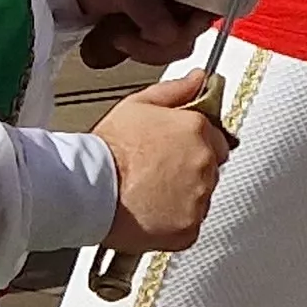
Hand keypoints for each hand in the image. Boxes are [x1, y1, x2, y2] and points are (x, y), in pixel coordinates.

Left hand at [66, 0, 212, 66]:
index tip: (179, 27)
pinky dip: (140, 51)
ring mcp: (174, 11)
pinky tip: (120, 38)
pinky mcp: (158, 30)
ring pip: (180, 44)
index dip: (202, 16)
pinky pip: (162, 52)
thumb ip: (151, 11)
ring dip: (148, 48)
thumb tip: (170, 36)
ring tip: (120, 34)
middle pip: (199, 27)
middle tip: (134, 34)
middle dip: (164, 39)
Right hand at [94, 72, 228, 253]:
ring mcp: (198, 198)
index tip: (176, 153)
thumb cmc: (108, 149)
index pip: (217, 140)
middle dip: (190, 172)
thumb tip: (197, 78)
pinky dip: (175, 224)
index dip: (195, 147)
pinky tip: (152, 213)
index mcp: (196, 130)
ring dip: (184, 198)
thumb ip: (175, 90)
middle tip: (158, 174)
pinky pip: (190, 226)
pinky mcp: (188, 228)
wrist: (88, 189)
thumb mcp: (138, 104)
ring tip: (151, 194)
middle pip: (210, 170)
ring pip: (201, 199)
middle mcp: (204, 163)